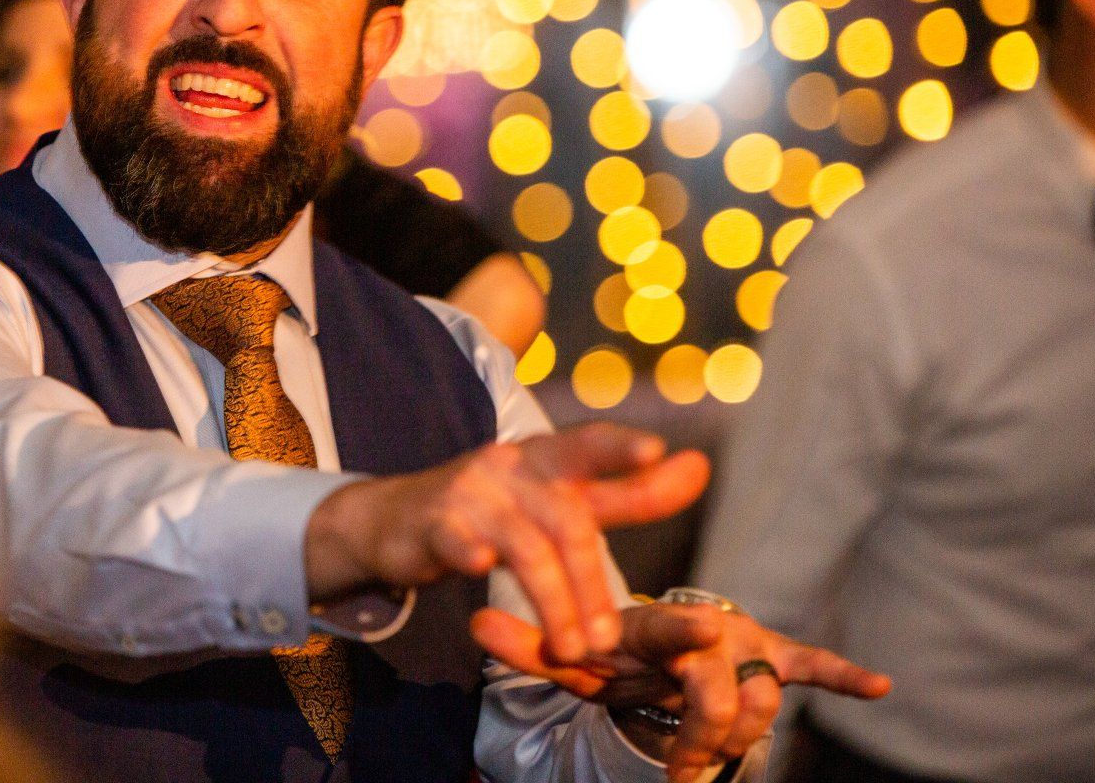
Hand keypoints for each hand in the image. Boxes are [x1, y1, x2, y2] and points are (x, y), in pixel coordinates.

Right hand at [304, 424, 708, 662]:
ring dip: (554, 601)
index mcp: (548, 459)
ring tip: (573, 649)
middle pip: (567, 521)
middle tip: (609, 638)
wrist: (395, 520)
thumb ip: (627, 492)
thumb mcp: (559, 501)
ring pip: (526, 547)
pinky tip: (481, 568)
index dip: (621, 449)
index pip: (589, 446)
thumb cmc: (495, 512)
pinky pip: (457, 539)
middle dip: (593, 583)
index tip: (657, 452)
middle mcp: (513, 467)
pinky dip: (470, 551)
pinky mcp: (435, 524)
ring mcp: (472, 492)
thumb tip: (699, 466)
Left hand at [472, 602, 891, 782]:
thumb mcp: (568, 655)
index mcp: (654, 624)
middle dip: (704, 727)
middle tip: (683, 766)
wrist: (658, 634)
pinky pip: (810, 664)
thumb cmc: (612, 651)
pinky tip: (879, 685)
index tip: (697, 636)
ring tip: (699, 766)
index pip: (672, 630)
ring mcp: (744, 641)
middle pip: (721, 685)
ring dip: (737, 737)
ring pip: (760, 699)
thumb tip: (473, 625)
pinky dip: (842, 673)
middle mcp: (706, 626)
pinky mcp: (775, 657)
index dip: (685, 634)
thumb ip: (526, 646)